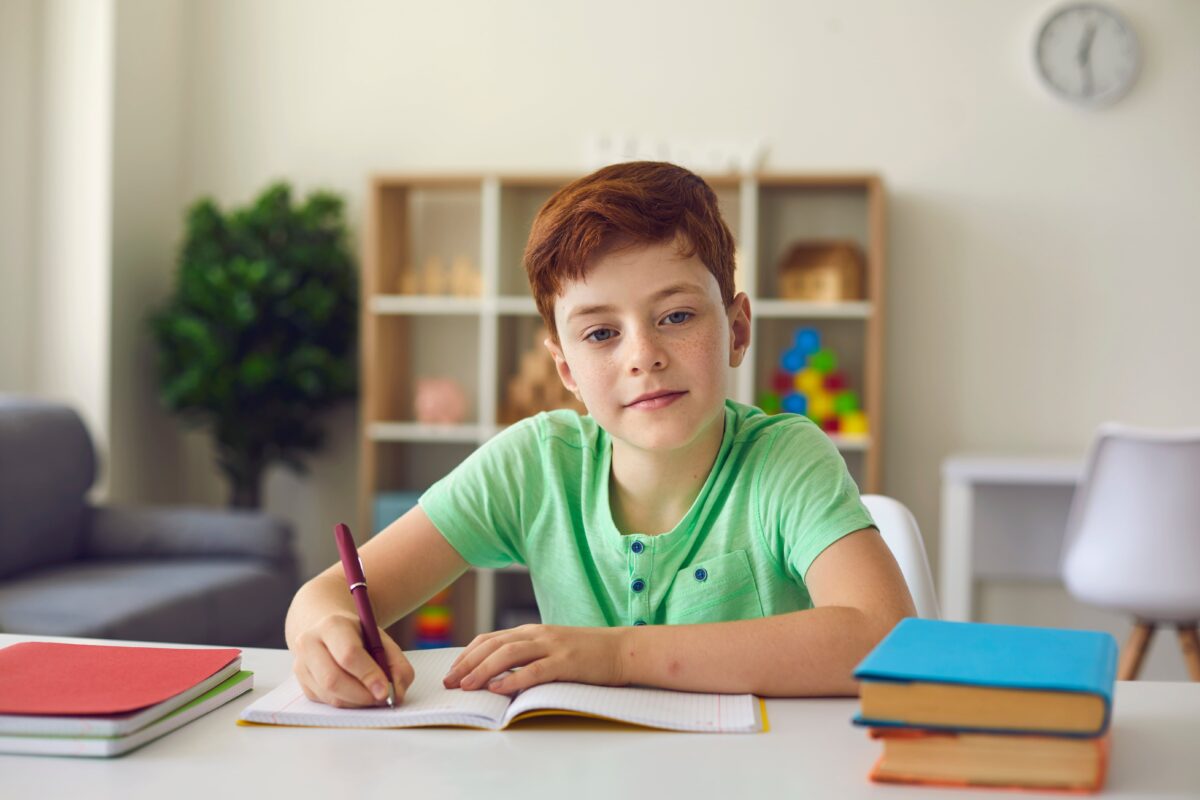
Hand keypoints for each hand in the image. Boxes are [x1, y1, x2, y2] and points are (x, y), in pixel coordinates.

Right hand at [290, 611, 414, 707]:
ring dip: (356, 702)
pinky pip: (326, 702)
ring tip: (373, 696)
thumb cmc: (358, 636)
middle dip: (362, 695)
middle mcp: (310, 643)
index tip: (385, 690)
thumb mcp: (381, 640)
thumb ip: (397, 664)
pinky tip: (358, 695)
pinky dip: (347, 703)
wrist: (327, 631)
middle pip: (333, 679)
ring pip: (329, 695)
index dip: (368, 675)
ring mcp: (301, 665)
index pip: (348, 654)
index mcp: (332, 625)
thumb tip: (397, 693)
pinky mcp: (302, 684)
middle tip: (382, 699)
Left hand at [443, 624, 627, 693]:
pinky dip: (513, 679)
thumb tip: (497, 673)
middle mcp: (538, 634)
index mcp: (532, 631)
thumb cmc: (587, 654)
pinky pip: (534, 670)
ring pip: (508, 655)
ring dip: (483, 671)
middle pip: (493, 645)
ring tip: (466, 686)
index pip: (490, 638)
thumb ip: (528, 654)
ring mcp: (552, 646)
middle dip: (467, 664)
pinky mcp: (566, 662)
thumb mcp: (552, 648)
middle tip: (449, 683)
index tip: (452, 672)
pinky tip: (498, 689)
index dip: (467, 654)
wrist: (622, 650)